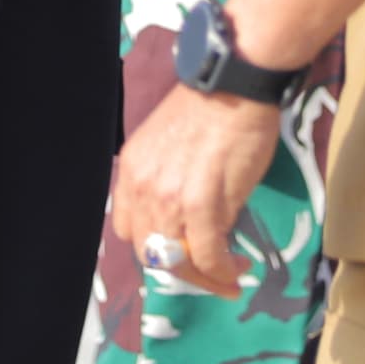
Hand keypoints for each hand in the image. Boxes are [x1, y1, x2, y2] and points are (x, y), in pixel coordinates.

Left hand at [107, 73, 280, 296]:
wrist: (234, 86)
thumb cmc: (210, 108)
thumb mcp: (169, 145)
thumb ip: (169, 183)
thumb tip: (191, 218)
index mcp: (131, 171)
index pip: (128, 228)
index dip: (153, 245)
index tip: (178, 249)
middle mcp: (141, 189)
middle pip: (150, 252)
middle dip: (180, 270)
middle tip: (207, 273)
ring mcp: (168, 200)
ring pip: (178, 261)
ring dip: (205, 277)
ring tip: (228, 276)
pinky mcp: (201, 206)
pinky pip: (208, 254)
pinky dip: (222, 272)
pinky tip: (236, 270)